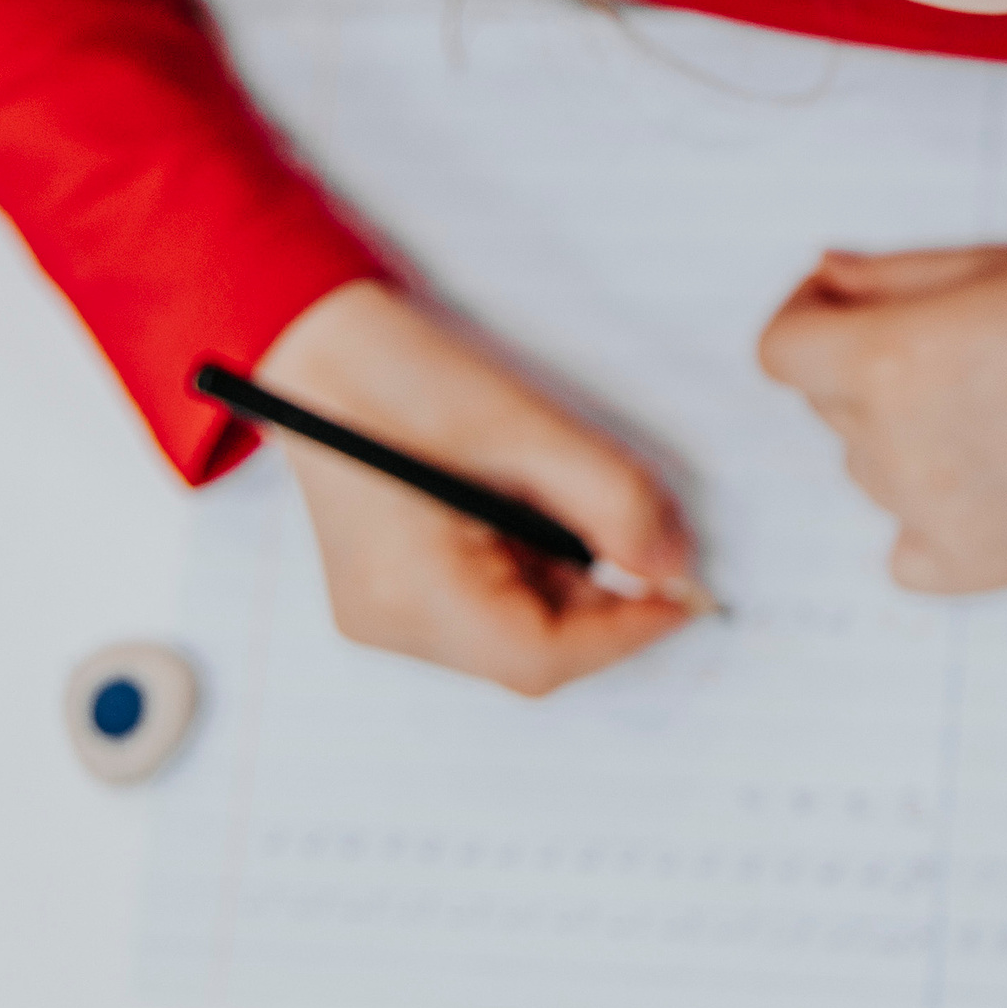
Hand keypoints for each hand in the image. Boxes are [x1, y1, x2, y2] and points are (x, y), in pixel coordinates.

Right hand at [254, 281, 704, 695]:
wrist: (319, 349)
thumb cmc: (404, 375)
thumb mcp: (528, 428)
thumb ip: (613, 501)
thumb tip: (675, 567)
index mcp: (410, 590)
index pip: (541, 657)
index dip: (627, 631)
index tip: (687, 593)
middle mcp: (389, 622)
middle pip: (530, 653)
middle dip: (602, 600)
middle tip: (642, 531)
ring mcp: (385, 614)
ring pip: (514, 631)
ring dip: (568, 579)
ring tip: (564, 496)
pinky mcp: (393, 594)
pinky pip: (486, 606)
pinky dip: (533, 568)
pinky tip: (528, 506)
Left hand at [757, 249, 1006, 593]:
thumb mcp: (986, 262)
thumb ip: (884, 275)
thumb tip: (823, 281)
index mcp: (885, 359)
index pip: (779, 350)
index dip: (808, 318)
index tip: (848, 306)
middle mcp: (890, 444)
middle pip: (831, 404)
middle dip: (869, 370)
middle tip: (960, 352)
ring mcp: (925, 514)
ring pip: (870, 469)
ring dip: (904, 439)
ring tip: (998, 413)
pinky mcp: (968, 566)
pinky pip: (904, 551)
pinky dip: (928, 524)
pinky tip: (987, 486)